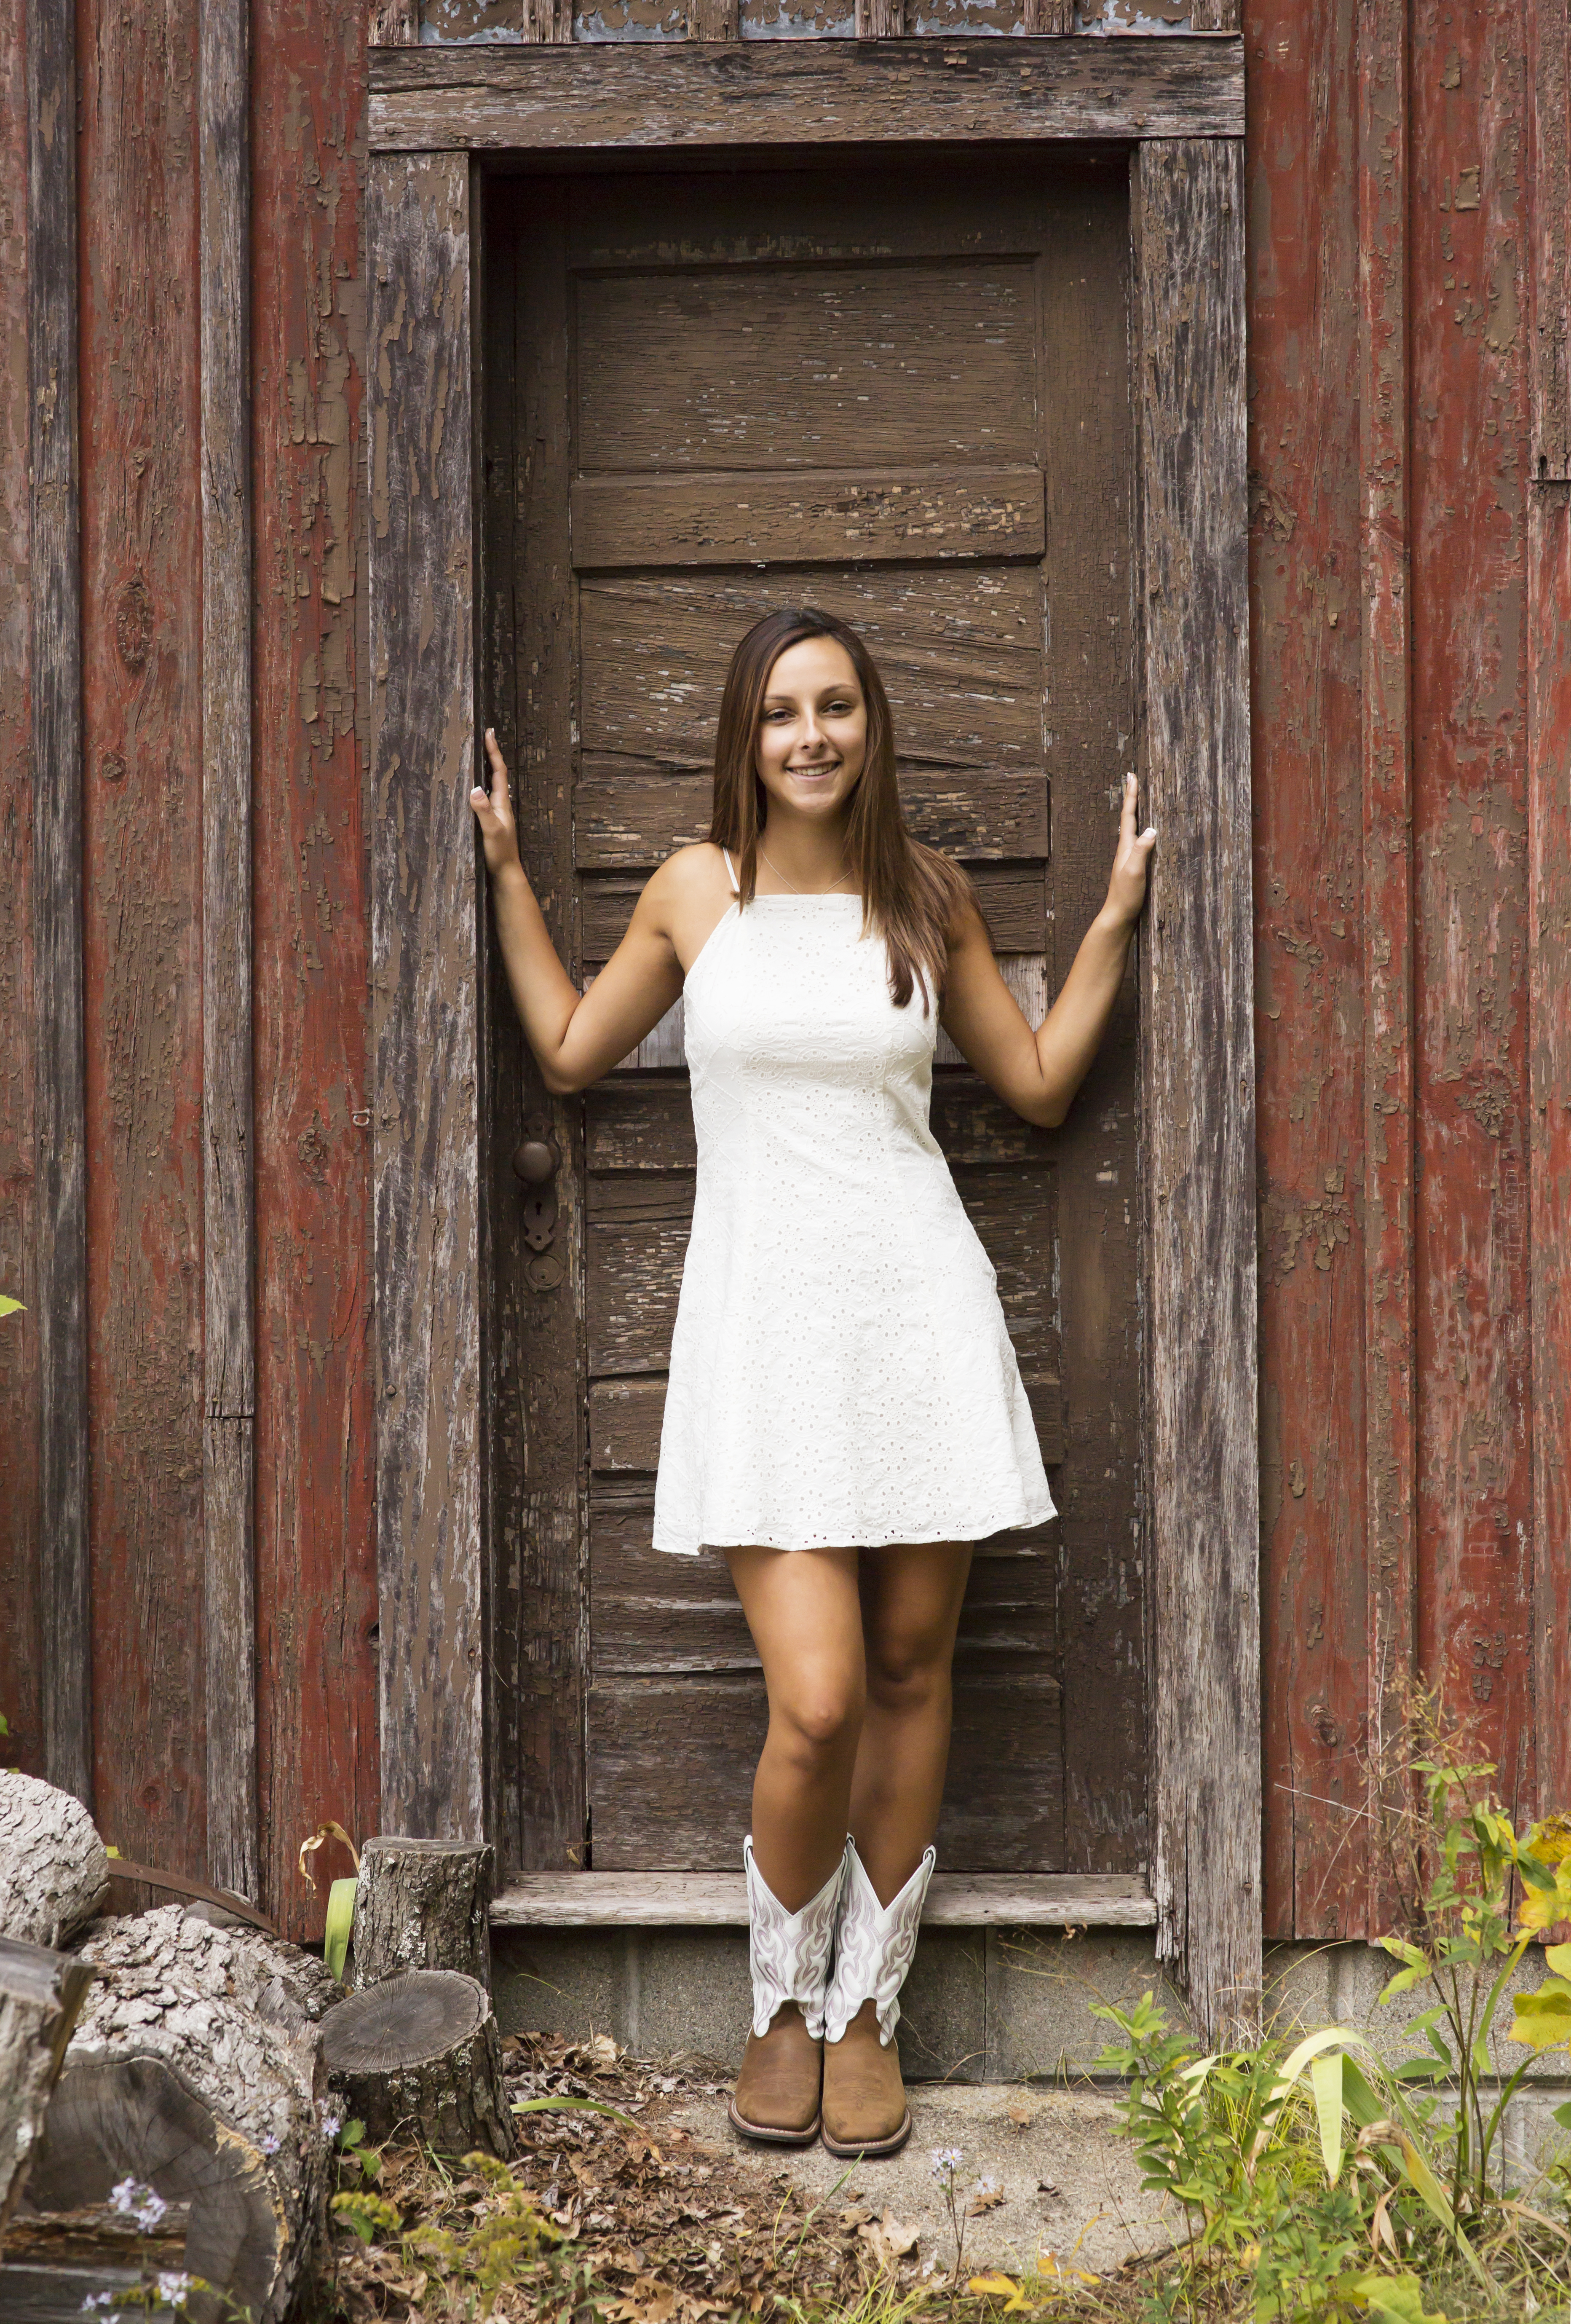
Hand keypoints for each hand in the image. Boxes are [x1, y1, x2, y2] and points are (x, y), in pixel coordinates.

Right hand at [469, 728, 521, 876]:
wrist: (505, 873)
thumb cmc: (500, 853)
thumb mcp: (491, 831)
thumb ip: (483, 811)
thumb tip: (475, 789)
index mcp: (502, 803)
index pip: (498, 771)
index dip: (493, 751)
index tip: (489, 732)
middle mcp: (500, 804)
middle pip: (496, 773)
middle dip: (490, 753)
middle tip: (483, 736)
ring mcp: (496, 812)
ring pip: (491, 783)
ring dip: (485, 767)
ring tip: (477, 753)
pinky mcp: (490, 820)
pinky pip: (485, 795)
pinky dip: (480, 783)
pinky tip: (472, 785)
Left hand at [1103, 771, 1155, 927]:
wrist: (1118, 917)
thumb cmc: (1125, 896)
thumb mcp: (1134, 872)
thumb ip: (1141, 851)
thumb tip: (1152, 829)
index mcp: (1125, 847)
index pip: (1129, 816)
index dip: (1131, 796)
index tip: (1132, 776)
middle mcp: (1125, 850)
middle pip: (1130, 818)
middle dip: (1133, 798)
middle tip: (1134, 780)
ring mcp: (1129, 858)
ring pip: (1133, 829)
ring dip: (1137, 812)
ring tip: (1141, 799)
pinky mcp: (1134, 867)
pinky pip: (1139, 842)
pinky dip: (1143, 830)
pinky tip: (1148, 834)